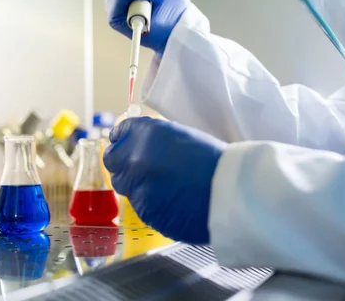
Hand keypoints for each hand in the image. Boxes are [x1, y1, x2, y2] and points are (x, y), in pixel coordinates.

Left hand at [103, 117, 225, 243]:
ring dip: (136, 185)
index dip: (123, 141)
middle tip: (140, 169)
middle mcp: (135, 157)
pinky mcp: (144, 210)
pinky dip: (150, 204)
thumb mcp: (180, 136)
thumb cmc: (214, 161)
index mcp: (146, 133)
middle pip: (113, 161)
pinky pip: (139, 205)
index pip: (119, 134)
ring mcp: (137, 186)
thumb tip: (138, 146)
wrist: (231, 191)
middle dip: (123, 164)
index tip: (125, 145)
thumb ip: (153, 140)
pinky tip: (170, 201)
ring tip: (161, 187)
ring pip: (124, 185)